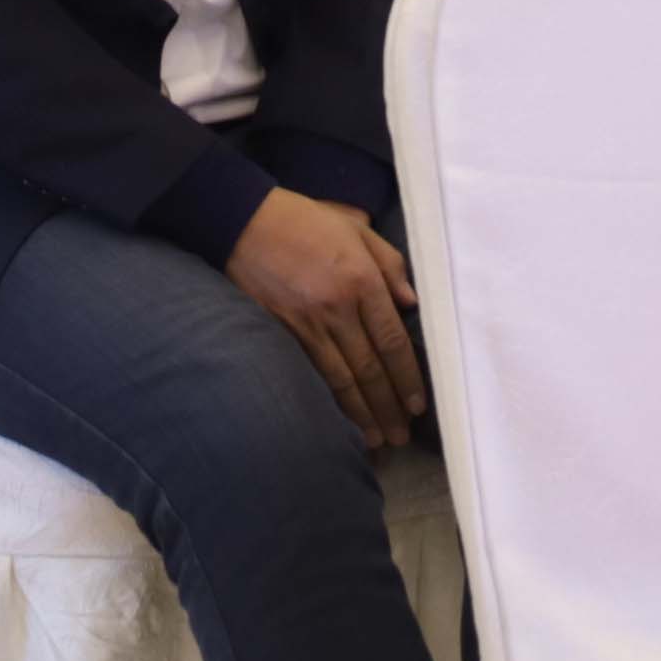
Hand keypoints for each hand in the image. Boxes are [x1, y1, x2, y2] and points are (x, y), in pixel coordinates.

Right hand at [224, 186, 424, 447]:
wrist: (242, 221)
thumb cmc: (303, 220)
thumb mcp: (355, 228)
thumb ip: (390, 263)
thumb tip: (412, 304)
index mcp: (361, 279)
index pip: (392, 340)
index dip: (408, 377)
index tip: (418, 404)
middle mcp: (338, 307)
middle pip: (371, 368)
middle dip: (389, 406)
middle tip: (402, 436)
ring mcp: (307, 323)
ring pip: (342, 379)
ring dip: (362, 414)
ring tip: (378, 439)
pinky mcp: (282, 332)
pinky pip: (312, 373)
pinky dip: (329, 400)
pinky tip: (341, 418)